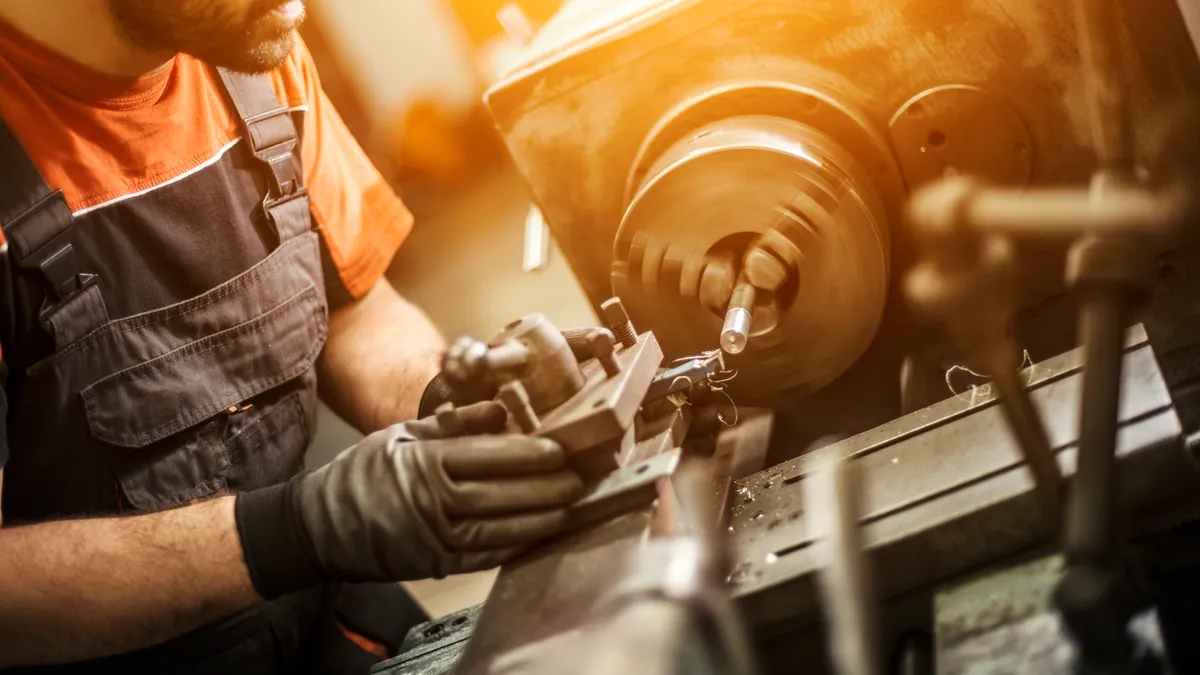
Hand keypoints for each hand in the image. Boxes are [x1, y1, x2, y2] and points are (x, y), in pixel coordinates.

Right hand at [295, 402, 582, 581]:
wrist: (319, 526)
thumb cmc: (362, 474)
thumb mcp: (401, 433)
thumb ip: (453, 422)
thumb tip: (500, 409)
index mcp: (422, 463)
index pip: (485, 456)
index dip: (526, 453)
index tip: (558, 448)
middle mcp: (429, 502)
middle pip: (498, 494)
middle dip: (544, 487)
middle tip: (577, 477)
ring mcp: (432, 537)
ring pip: (497, 528)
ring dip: (539, 518)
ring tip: (569, 506)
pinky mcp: (434, 563)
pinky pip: (484, 556)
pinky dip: (516, 545)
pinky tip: (541, 533)